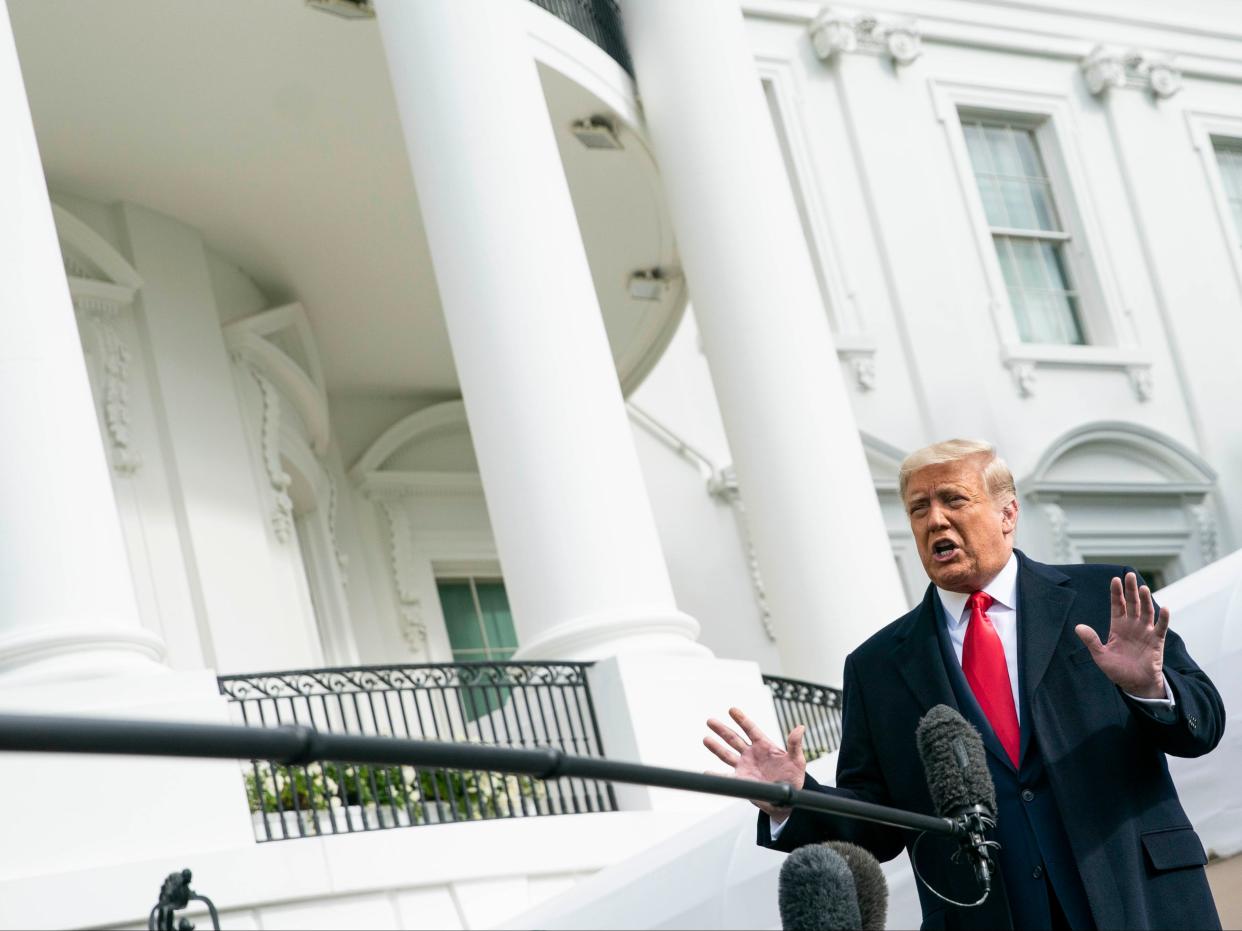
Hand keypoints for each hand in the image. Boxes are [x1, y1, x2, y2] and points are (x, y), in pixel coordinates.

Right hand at [704, 707, 805, 822]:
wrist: (786, 798)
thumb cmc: (793, 778)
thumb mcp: (797, 761)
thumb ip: (795, 744)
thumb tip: (800, 728)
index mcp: (764, 745)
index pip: (750, 729)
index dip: (741, 719)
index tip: (732, 710)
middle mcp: (751, 753)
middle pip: (734, 739)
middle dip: (722, 730)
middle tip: (710, 721)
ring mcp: (744, 766)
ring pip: (727, 754)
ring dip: (716, 747)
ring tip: (706, 739)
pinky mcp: (741, 780)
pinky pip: (726, 778)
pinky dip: (715, 776)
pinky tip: (706, 772)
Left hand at [1075, 572, 1168, 698]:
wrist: (1135, 685)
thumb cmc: (1118, 670)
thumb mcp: (1100, 656)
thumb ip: (1091, 641)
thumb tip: (1078, 627)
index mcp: (1118, 627)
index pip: (1117, 605)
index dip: (1116, 593)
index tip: (1115, 579)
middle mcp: (1132, 626)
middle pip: (1132, 603)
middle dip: (1130, 590)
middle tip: (1129, 575)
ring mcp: (1145, 632)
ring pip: (1146, 611)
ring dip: (1145, 600)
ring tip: (1143, 588)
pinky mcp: (1156, 641)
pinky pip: (1160, 627)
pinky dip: (1163, 618)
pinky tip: (1164, 608)